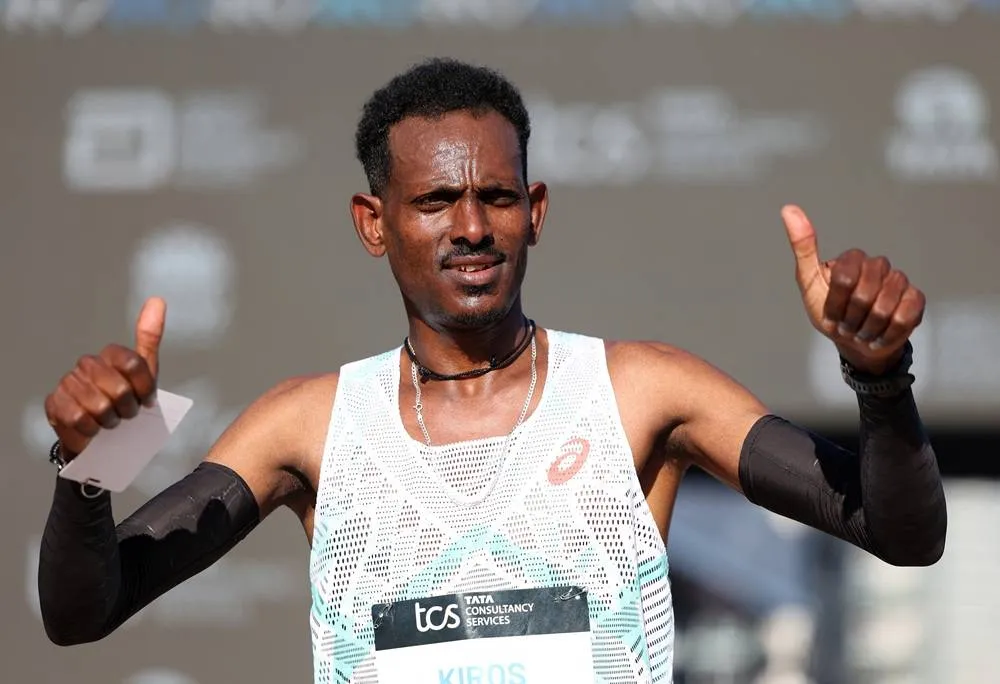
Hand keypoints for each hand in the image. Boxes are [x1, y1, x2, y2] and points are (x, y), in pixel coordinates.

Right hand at [44, 297, 166, 458]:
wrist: (99, 435)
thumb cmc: (123, 402)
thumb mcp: (145, 373)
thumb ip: (150, 338)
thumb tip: (157, 300)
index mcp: (109, 356)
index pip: (133, 363)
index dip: (144, 387)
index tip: (146, 400)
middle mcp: (87, 365)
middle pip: (120, 389)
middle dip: (128, 409)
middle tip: (125, 414)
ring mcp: (68, 383)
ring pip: (100, 406)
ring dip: (110, 422)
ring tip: (109, 422)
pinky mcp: (54, 404)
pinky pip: (80, 419)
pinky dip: (92, 430)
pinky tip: (93, 428)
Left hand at [781, 205, 924, 375]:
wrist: (853, 344)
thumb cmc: (829, 314)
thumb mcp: (808, 282)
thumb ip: (803, 248)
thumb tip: (789, 209)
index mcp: (852, 260)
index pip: (845, 277)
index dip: (836, 303)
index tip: (831, 314)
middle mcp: (877, 266)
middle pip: (865, 292)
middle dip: (852, 317)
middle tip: (847, 325)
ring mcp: (898, 282)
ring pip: (886, 305)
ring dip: (869, 327)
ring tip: (862, 331)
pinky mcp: (915, 300)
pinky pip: (906, 314)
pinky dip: (889, 331)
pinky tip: (880, 334)